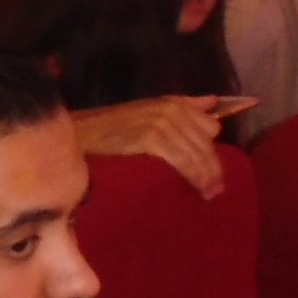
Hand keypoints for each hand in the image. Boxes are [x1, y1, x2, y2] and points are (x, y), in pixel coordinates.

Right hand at [68, 97, 224, 197]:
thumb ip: (184, 105)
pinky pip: (183, 160)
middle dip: (213, 167)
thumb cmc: (112, 128)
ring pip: (197, 153)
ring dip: (207, 176)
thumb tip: (213, 102)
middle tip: (217, 190)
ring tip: (210, 195)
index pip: (210, 127)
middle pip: (206, 143)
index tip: (213, 169)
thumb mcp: (150, 110)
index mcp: (174, 102)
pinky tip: (199, 189)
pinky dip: (194, 176)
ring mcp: (162, 122)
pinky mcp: (152, 137)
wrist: (80, 134)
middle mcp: (172, 109)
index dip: (211, 150)